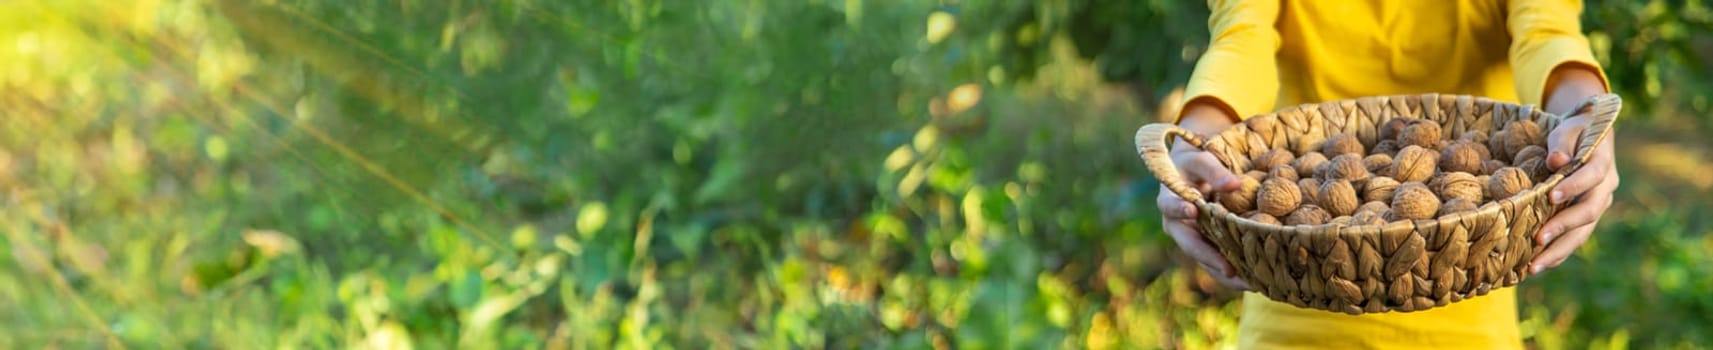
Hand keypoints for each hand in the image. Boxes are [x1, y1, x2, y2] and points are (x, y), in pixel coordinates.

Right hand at [1156, 103, 1248, 289]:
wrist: (1193, 170)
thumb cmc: (1195, 162)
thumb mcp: (1200, 160)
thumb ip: (1214, 171)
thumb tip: (1234, 185)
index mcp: (1169, 201)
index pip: (1171, 207)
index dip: (1180, 210)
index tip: (1192, 211)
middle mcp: (1178, 225)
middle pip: (1190, 245)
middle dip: (1210, 258)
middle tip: (1229, 269)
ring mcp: (1192, 238)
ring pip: (1205, 261)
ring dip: (1225, 274)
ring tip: (1250, 284)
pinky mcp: (1207, 245)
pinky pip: (1218, 262)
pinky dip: (1234, 273)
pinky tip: (1255, 282)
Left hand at [1531, 101, 1618, 273]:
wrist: (1587, 136)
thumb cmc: (1573, 131)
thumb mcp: (1567, 129)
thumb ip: (1561, 143)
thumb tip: (1556, 160)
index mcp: (1603, 163)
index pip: (1592, 176)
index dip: (1574, 186)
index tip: (1551, 196)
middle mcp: (1605, 187)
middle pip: (1589, 212)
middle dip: (1563, 227)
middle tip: (1538, 240)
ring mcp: (1597, 204)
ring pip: (1583, 232)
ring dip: (1559, 251)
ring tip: (1533, 267)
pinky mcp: (1586, 217)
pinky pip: (1575, 237)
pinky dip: (1557, 252)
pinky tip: (1536, 266)